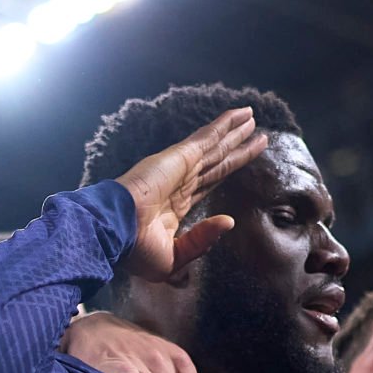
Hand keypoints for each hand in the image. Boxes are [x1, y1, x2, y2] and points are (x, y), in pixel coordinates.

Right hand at [115, 107, 266, 281]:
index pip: (207, 185)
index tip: (238, 164)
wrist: (116, 231)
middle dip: (235, 149)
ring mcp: (180, 167)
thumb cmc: (136, 250)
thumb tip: (229, 221)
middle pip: (216, 162)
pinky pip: (209, 138)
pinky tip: (241, 114)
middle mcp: (180, 183)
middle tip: (256, 134)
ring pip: (216, 146)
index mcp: (175, 207)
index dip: (224, 173)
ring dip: (235, 132)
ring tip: (252, 117)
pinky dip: (225, 125)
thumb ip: (202, 240)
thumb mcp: (174, 257)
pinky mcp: (181, 157)